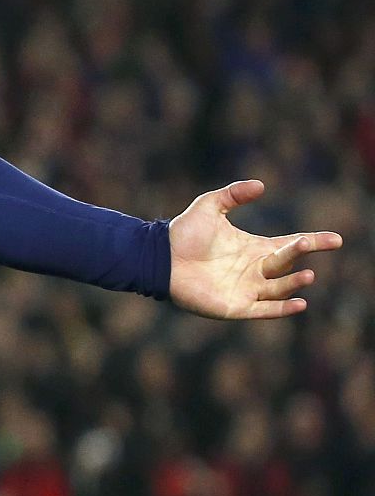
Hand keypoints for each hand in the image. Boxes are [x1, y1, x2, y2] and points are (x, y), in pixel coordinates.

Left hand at [167, 180, 341, 319]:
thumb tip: (262, 185)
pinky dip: (283, 308)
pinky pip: (265, 310)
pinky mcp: (236, 306)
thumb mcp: (210, 206)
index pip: (290, 245)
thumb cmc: (184, 233)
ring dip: (294, 282)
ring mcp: (247, 289)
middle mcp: (255, 270)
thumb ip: (234, 194)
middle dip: (298, 254)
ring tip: (306, 274)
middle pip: (286, 263)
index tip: (336, 239)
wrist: (159, 258)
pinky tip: (300, 303)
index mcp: (253, 248)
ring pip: (279, 287)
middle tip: (307, 242)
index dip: (314, 242)